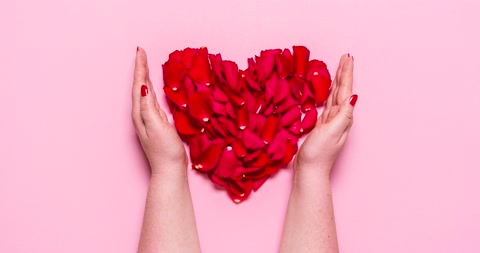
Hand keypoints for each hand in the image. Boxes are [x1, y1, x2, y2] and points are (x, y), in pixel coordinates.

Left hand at [131, 47, 187, 174]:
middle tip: (141, 52)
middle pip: (140, 86)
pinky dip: (152, 89)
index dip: (140, 68)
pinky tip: (153, 87)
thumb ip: (149, 109)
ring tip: (145, 64)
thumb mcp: (157, 128)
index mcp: (141, 113)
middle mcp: (142, 114)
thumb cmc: (165, 150)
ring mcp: (149, 119)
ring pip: (145, 92)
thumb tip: (145, 88)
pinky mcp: (158, 122)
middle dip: (141, 69)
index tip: (140, 52)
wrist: (169, 169)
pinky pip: (152, 100)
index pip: (139, 85)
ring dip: (145, 77)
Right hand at [294, 54, 356, 176]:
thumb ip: (342, 115)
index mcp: (342, 117)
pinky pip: (327, 103)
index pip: (346, 90)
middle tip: (345, 57)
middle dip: (344, 73)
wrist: (310, 170)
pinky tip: (328, 90)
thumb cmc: (319, 154)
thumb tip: (353, 96)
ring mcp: (330, 121)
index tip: (347, 58)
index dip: (346, 74)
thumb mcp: (331, 132)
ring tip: (339, 68)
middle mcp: (339, 117)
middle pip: (342, 90)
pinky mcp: (321, 125)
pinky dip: (328, 93)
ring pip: (335, 95)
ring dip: (337, 81)